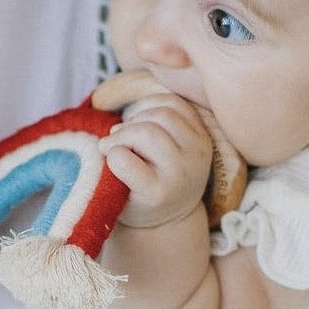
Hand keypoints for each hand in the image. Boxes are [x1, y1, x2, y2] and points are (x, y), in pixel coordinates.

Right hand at [98, 92, 211, 227]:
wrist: (177, 204)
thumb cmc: (139, 201)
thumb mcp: (116, 197)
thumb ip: (106, 173)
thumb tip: (106, 142)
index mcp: (157, 193)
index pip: (123, 160)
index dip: (109, 153)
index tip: (106, 156)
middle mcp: (182, 171)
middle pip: (146, 132)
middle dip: (121, 133)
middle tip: (112, 142)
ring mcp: (197, 151)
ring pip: (162, 113)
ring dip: (136, 117)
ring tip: (127, 131)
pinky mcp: (202, 134)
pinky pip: (175, 103)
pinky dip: (151, 104)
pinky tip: (141, 118)